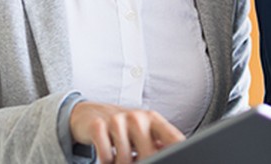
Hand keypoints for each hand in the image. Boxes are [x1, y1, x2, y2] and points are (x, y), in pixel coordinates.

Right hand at [70, 101, 184, 162]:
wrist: (90, 112)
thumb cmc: (123, 127)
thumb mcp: (144, 132)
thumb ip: (161, 145)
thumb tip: (178, 157)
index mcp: (153, 119)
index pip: (173, 138)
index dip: (179, 150)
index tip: (180, 159)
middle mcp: (136, 117)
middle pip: (149, 154)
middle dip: (141, 162)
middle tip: (134, 159)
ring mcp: (116, 119)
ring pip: (125, 159)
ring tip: (119, 157)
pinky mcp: (97, 125)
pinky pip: (106, 156)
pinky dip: (106, 161)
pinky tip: (108, 153)